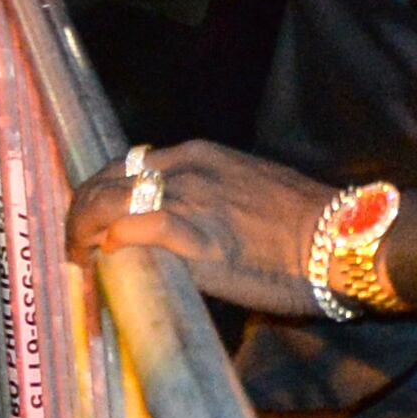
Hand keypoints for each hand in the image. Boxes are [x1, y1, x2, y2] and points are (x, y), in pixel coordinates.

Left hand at [65, 141, 342, 318]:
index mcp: (200, 155)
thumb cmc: (304, 222)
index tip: (95, 221)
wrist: (340, 237)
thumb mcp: (249, 188)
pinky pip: (133, 231)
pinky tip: (105, 262)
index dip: (101, 193)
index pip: (127, 164)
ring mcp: (188, 201)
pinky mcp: (194, 237)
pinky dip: (111, 244)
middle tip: (76, 246)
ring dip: (83, 231)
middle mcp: (186, 169)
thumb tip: (186, 226)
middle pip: (106, 181)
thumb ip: (212, 197)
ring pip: (107, 203)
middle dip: (81, 213)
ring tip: (80, 259)